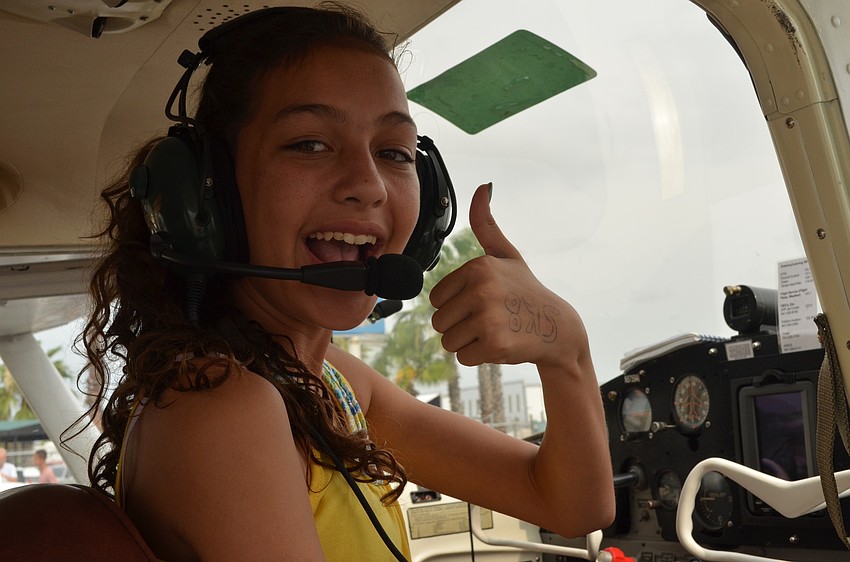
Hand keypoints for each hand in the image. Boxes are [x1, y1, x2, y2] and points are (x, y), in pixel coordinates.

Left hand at [429, 183, 589, 368]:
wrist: (558, 329)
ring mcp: (489, 318)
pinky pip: (463, 357)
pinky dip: (479, 357)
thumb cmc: (526, 290)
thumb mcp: (506, 255)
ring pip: (448, 341)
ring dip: (468, 342)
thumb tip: (482, 186)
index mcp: (478, 267)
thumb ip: (486, 225)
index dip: (455, 306)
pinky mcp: (495, 345)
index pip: (436, 299)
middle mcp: (482, 289)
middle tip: (489, 320)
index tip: (482, 302)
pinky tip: (501, 345)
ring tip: (495, 331)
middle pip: (438, 322)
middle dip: (459, 326)